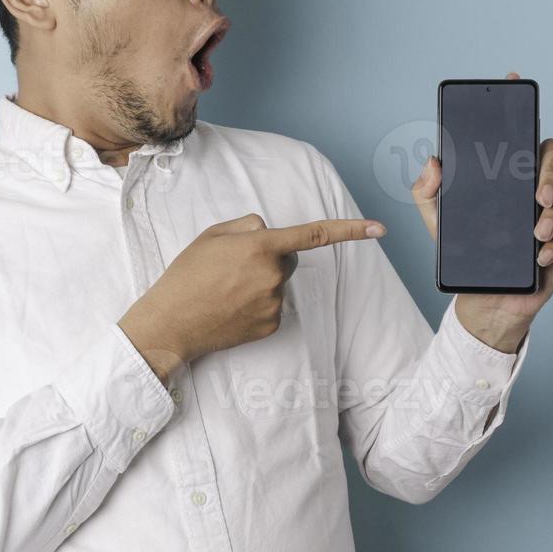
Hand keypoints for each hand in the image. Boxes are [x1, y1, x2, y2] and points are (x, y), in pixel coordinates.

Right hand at [119, 213, 385, 380]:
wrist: (171, 323)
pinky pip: (273, 305)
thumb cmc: (187, 275)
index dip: (350, 231)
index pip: (314, 234)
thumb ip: (248, 226)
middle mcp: (274, 275)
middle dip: (271, 256)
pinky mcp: (272, 325)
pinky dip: (257, 303)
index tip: (380, 229)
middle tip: (234, 266)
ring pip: (279, 282)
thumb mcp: (212, 235)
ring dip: (261, 281)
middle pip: (289, 258)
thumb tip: (269, 233)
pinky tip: (231, 307)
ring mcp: (275, 303)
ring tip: (225, 289)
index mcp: (261, 246)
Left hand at [411, 70, 552, 352]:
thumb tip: (434, 161)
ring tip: (536, 233)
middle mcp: (532, 183)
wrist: (485, 299)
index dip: (517, 103)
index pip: (517, 132)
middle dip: (550, 168)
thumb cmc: (466, 251)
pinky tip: (542, 255)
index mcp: (505, 173)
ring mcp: (552, 208)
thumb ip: (427, 190)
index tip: (510, 78)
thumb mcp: (437, 220)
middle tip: (535, 196)